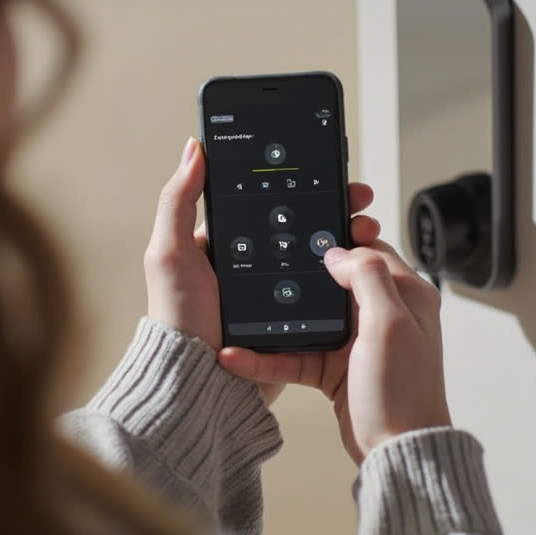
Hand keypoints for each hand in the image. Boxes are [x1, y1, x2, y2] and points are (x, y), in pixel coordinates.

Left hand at [145, 138, 381, 404]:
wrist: (200, 383)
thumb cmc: (178, 320)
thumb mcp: (169, 254)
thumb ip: (178, 200)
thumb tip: (194, 149)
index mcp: (220, 244)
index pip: (265, 202)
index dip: (296, 183)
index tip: (327, 172)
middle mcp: (247, 265)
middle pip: (298, 226)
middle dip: (332, 208)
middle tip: (359, 201)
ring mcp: (270, 292)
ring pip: (315, 256)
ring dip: (345, 240)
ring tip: (366, 230)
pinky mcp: (288, 319)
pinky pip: (320, 291)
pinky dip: (342, 278)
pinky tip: (360, 266)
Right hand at [220, 238, 449, 463]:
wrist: (396, 453)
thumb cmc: (404, 394)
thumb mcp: (390, 325)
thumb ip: (368, 278)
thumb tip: (339, 251)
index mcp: (406, 295)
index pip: (369, 251)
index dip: (340, 239)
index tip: (309, 230)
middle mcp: (380, 314)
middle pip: (332, 280)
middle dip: (298, 273)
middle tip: (266, 260)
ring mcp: (355, 342)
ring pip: (307, 318)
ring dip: (274, 320)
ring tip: (242, 312)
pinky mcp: (333, 369)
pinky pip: (294, 355)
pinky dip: (267, 358)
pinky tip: (239, 357)